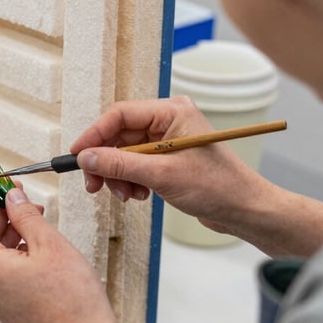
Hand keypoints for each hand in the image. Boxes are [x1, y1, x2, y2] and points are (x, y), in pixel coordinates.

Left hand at [0, 186, 114, 322]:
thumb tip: (11, 197)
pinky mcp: (4, 305)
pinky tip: (33, 240)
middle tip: (17, 192)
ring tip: (34, 215)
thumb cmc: (72, 298)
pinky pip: (1, 269)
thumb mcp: (48, 242)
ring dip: (10, 230)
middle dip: (0, 211)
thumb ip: (24, 214)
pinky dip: (14, 250)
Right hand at [69, 96, 265, 232]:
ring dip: (118, 175)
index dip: (95, 135)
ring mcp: (167, 140)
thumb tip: (85, 158)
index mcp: (171, 112)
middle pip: (119, 135)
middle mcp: (168, 121)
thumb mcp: (161, 175)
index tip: (77, 156)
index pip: (120, 115)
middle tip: (94, 185)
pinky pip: (135, 165)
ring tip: (126, 195)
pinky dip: (130, 180)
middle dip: (106, 162)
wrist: (244, 209)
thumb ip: (120, 165)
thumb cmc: (217, 186)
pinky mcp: (167, 158)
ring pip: (124, 153)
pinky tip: (138, 195)